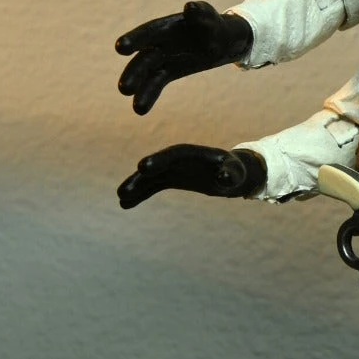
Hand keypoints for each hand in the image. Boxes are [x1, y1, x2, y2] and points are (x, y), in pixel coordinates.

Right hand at [115, 1, 252, 114]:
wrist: (221, 39)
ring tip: (136, 108)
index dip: (135, 39)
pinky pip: (156, 84)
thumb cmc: (213, 24)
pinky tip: (140, 109)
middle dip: (134, 72)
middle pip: (144, 58)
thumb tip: (190, 8)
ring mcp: (162, 58)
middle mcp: (159, 43)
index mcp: (165, 26)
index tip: (120, 47)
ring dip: (140, 89)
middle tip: (123, 88)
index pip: (148, 32)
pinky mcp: (168, 71)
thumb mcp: (209, 17)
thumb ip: (200, 13)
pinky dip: (148, 95)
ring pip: (147, 74)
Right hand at [117, 144, 265, 208]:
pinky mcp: (170, 178)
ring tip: (120, 197)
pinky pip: (152, 186)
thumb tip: (224, 176)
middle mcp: (180, 158)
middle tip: (123, 189)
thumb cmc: (236, 172)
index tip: (142, 167)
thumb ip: (231, 173)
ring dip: (136, 186)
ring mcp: (173, 168)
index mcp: (195, 153)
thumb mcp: (237, 174)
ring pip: (150, 177)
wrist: (232, 174)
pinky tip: (124, 204)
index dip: (158, 160)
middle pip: (157, 165)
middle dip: (141, 177)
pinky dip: (140, 194)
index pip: (174, 154)